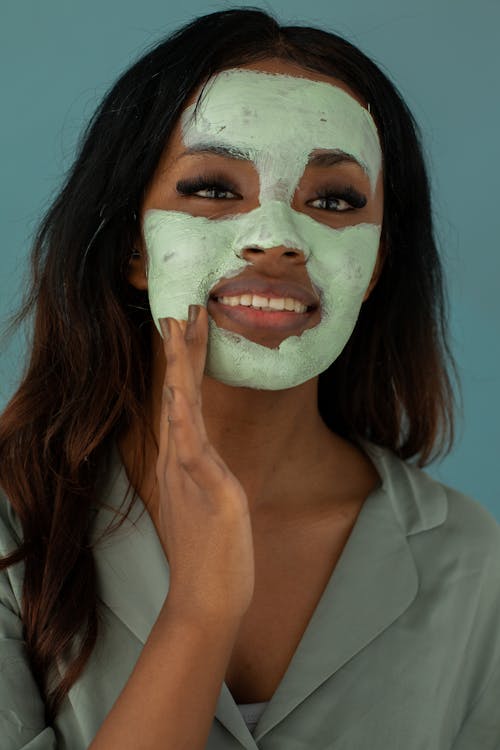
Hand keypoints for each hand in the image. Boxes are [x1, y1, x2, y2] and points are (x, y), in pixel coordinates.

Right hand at [156, 306, 254, 623]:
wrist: (207, 597)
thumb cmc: (210, 551)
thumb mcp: (205, 500)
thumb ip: (200, 470)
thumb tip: (200, 449)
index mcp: (180, 459)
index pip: (180, 398)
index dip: (183, 362)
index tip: (185, 327)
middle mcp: (178, 459)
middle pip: (177, 392)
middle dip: (181, 350)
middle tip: (180, 308)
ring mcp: (189, 472)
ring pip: (181, 408)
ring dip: (180, 367)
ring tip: (178, 327)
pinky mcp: (207, 489)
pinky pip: (192, 446)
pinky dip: (183, 415)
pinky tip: (179, 391)